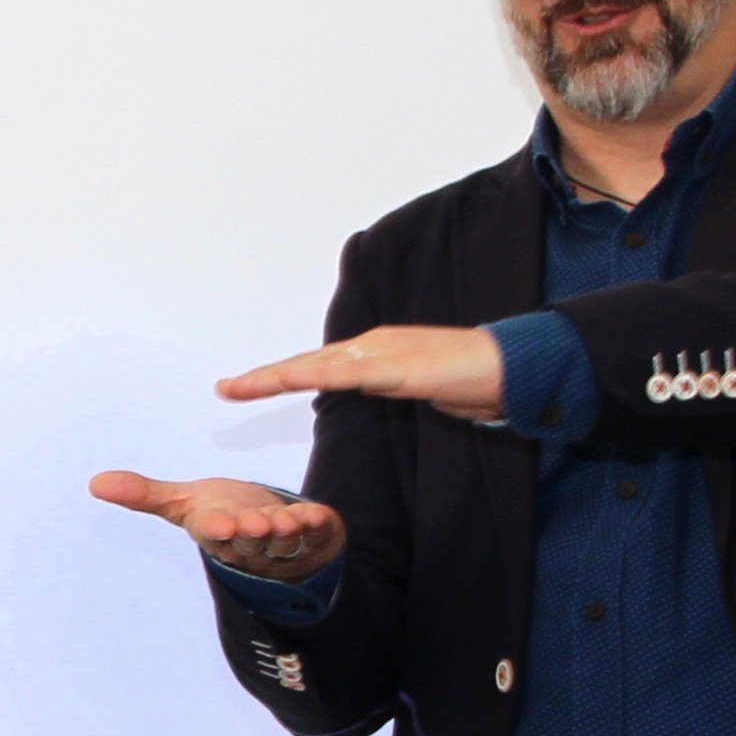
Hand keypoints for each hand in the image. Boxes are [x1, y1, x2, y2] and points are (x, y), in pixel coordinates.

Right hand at [90, 470, 345, 580]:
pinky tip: (318, 514)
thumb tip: (95, 483)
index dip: (217, 529)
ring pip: (285, 542)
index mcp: (218, 534)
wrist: (270, 531)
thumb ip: (144, 495)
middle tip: (254, 524)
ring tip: (286, 521)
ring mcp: (283, 544)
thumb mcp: (184, 503)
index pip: (215, 534)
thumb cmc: (224, 514)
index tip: (217, 523)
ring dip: (286, 532)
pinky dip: (317, 524)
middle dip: (252, 534)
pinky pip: (317, 532)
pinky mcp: (314, 535)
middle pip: (251, 542)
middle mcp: (251, 544)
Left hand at [214, 324, 508, 423]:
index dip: (282, 376)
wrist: (510, 365)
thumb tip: (373, 389)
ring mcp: (384, 353)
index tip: (247, 387)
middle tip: (224, 388)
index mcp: (376, 351)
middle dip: (264, 377)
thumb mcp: (420, 387)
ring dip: (275, 377)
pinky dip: (315, 378)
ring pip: (318, 367)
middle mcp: (373, 346)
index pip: (319, 366)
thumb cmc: (472, 379)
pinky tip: (288, 382)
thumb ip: (392, 386)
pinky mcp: (398, 368)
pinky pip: (348, 375)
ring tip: (238, 387)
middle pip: (308, 364)